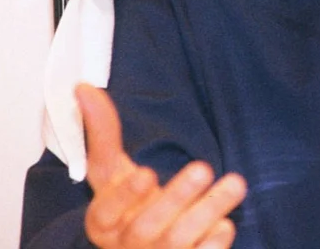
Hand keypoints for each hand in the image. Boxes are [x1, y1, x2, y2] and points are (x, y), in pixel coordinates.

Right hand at [77, 84, 246, 247]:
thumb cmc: (128, 206)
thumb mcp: (112, 173)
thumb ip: (102, 133)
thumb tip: (84, 87)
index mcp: (104, 223)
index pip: (105, 214)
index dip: (124, 196)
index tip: (145, 172)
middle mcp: (127, 246)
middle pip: (146, 229)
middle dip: (176, 198)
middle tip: (202, 167)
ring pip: (179, 242)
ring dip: (209, 211)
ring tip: (235, 182)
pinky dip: (215, 244)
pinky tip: (226, 223)